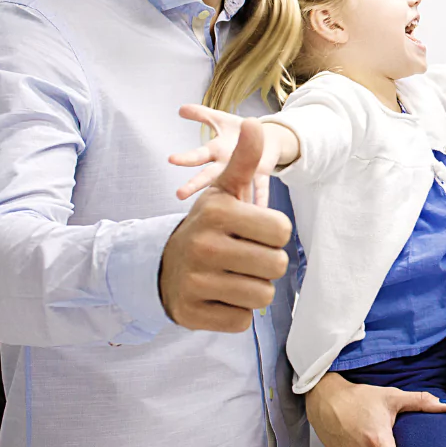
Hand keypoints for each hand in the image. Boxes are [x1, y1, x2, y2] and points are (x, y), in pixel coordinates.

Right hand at [159, 118, 293, 331]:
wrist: (163, 266)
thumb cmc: (209, 226)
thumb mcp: (224, 191)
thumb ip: (243, 160)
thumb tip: (256, 124)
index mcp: (217, 213)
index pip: (281, 230)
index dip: (274, 234)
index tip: (254, 232)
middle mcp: (203, 246)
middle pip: (276, 266)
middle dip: (266, 264)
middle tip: (244, 257)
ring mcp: (195, 283)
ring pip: (262, 296)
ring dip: (254, 289)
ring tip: (233, 276)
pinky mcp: (191, 315)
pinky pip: (241, 322)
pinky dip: (236, 312)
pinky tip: (219, 297)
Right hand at [170, 104, 282, 206]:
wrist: (265, 139)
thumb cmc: (240, 132)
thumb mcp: (220, 120)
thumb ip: (201, 115)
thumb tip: (180, 108)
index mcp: (216, 151)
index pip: (198, 155)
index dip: (186, 157)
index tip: (171, 160)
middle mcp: (226, 164)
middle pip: (209, 175)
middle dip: (195, 183)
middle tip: (179, 194)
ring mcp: (243, 171)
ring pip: (233, 184)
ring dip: (227, 195)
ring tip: (219, 210)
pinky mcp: (260, 173)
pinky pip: (261, 186)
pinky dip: (261, 197)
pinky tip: (260, 209)